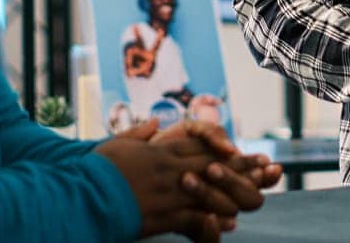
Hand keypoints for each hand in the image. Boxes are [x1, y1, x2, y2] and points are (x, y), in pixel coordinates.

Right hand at [101, 120, 280, 239]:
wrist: (82, 194)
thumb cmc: (95, 170)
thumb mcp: (117, 144)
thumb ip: (138, 134)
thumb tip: (152, 123)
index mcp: (161, 151)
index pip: (202, 148)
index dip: (228, 150)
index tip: (246, 151)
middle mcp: (171, 169)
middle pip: (216, 166)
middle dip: (243, 168)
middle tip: (267, 169)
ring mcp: (170, 192)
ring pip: (213, 191)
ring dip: (233, 195)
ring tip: (255, 197)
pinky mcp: (164, 215)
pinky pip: (196, 219)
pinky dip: (212, 223)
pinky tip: (226, 225)